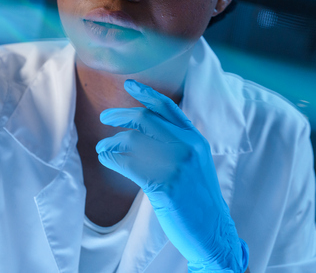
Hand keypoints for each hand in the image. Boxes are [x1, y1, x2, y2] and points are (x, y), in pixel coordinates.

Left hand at [95, 80, 247, 272]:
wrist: (213, 232)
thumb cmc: (198, 199)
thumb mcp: (195, 163)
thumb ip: (177, 143)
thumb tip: (144, 128)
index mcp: (196, 139)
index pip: (168, 108)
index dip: (146, 94)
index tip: (129, 84)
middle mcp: (188, 146)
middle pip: (144, 118)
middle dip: (120, 115)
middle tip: (104, 117)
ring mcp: (177, 164)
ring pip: (132, 139)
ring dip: (111, 142)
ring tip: (102, 148)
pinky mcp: (164, 183)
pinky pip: (126, 162)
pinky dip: (111, 158)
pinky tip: (106, 160)